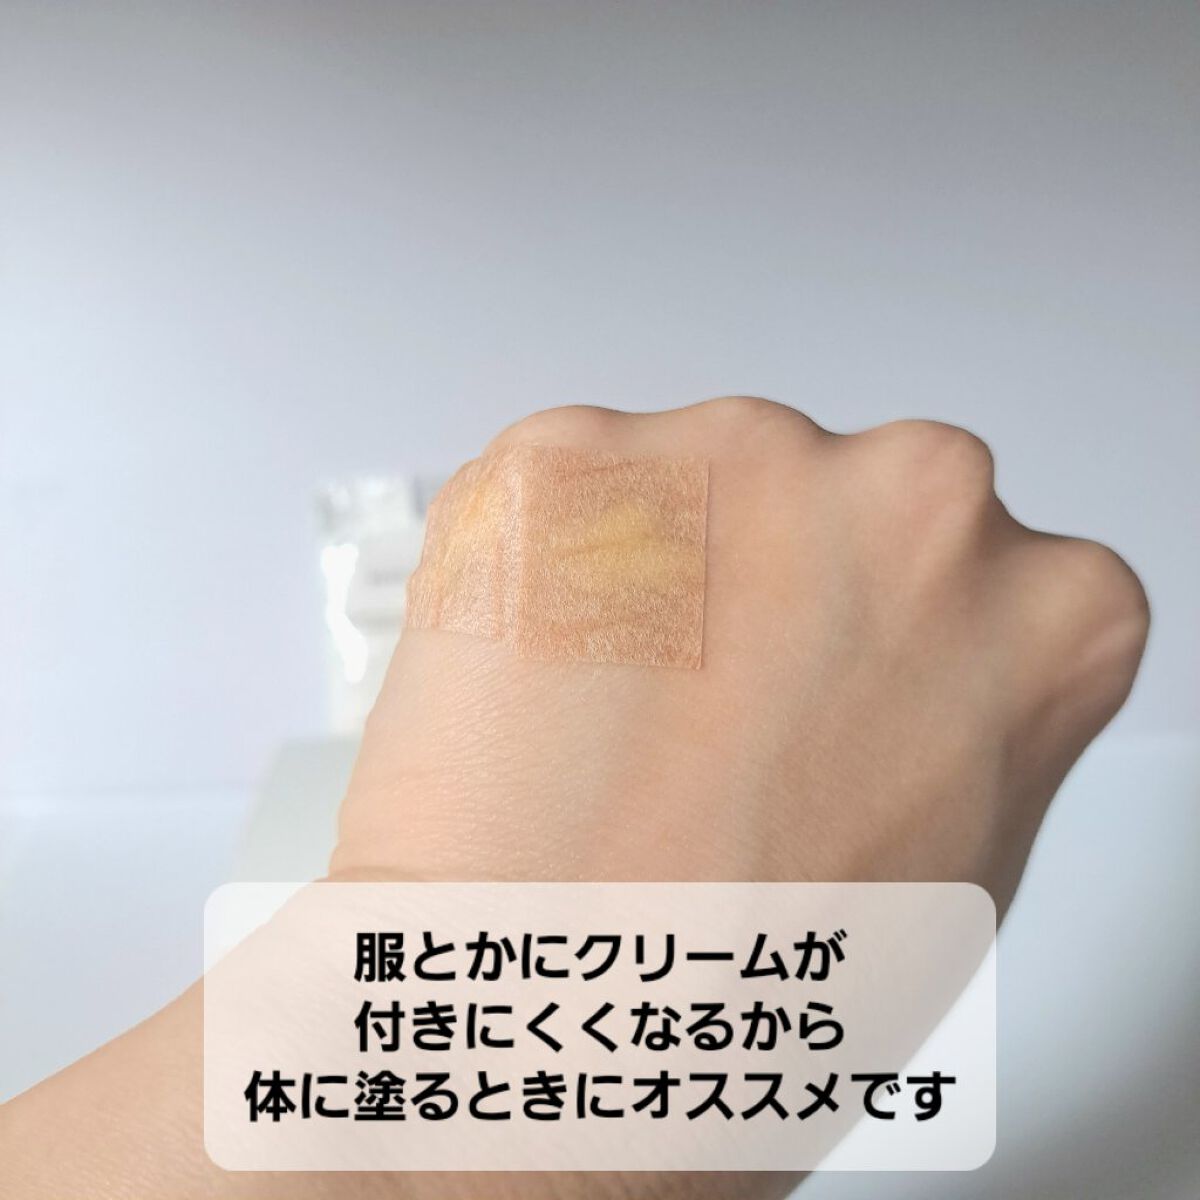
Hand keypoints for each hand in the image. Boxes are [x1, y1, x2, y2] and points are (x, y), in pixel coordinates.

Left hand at [334, 397, 1148, 916]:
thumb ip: (964, 722)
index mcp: (1046, 605)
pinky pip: (568, 492)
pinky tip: (534, 683)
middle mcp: (914, 495)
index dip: (879, 649)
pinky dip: (541, 569)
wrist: (531, 1011)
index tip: (826, 695)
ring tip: (603, 720)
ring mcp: (741, 455)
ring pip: (697, 488)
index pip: (983, 576)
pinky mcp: (576, 454)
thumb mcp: (948, 865)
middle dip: (773, 591)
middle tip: (699, 716)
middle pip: (836, 510)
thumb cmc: (734, 984)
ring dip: (655, 574)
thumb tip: (918, 674)